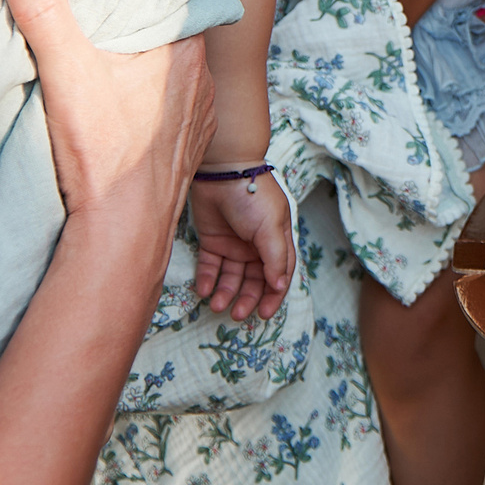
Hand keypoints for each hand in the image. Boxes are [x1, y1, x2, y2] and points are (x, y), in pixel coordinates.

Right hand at [0, 0, 213, 231]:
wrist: (123, 234)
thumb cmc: (102, 154)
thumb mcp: (66, 71)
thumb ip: (41, 8)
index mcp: (185, 48)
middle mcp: (202, 78)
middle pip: (173, 29)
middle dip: (142, 16)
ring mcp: (198, 115)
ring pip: (174, 68)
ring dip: (147, 59)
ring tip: (112, 45)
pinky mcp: (185, 146)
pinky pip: (173, 106)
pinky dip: (151, 97)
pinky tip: (124, 101)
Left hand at [188, 170, 294, 320]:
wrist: (222, 170)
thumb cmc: (253, 196)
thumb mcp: (270, 228)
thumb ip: (275, 258)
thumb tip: (280, 286)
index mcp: (276, 241)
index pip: (279, 275)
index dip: (273, 295)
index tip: (263, 314)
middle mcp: (256, 245)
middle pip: (254, 280)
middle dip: (247, 298)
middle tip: (236, 315)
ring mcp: (233, 243)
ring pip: (231, 277)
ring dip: (225, 292)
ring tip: (216, 305)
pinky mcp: (212, 240)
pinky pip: (210, 266)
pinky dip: (207, 279)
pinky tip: (203, 289)